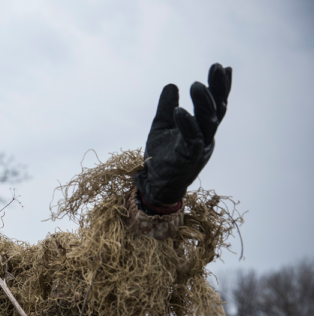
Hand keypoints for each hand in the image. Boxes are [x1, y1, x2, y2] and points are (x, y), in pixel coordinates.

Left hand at [134, 63, 231, 206]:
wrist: (154, 185)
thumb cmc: (160, 158)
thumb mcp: (161, 127)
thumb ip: (167, 108)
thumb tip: (171, 85)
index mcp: (201, 130)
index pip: (215, 106)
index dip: (221, 88)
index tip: (224, 68)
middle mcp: (205, 137)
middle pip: (217, 110)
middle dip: (218, 88)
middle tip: (217, 67)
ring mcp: (199, 148)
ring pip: (207, 123)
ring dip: (203, 103)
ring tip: (196, 84)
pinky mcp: (188, 159)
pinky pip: (191, 140)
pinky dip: (187, 124)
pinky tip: (180, 111)